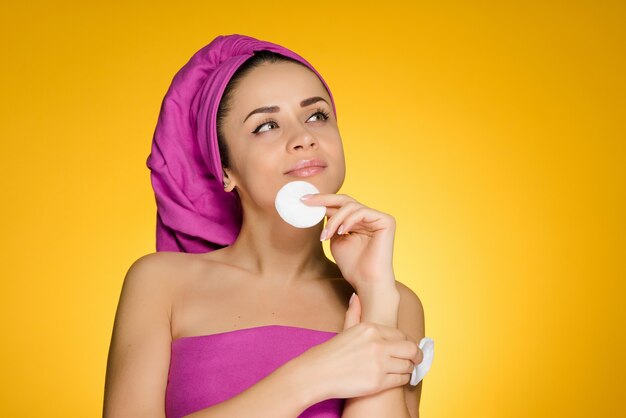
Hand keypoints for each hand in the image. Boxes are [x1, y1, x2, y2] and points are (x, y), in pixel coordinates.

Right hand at [296, 293, 422, 400]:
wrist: (317, 373)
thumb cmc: (330, 353)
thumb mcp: (345, 329)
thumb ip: (354, 312)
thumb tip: (357, 297)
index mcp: (371, 329)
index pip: (400, 335)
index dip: (406, 343)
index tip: (406, 348)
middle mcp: (378, 344)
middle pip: (410, 349)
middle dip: (416, 355)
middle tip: (417, 360)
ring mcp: (379, 363)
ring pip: (408, 365)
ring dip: (409, 368)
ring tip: (407, 370)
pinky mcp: (379, 382)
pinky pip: (401, 380)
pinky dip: (403, 380)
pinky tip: (397, 379)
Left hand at [301, 193, 396, 289]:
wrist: (367, 282)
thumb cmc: (353, 266)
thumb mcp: (335, 240)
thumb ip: (331, 224)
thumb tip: (318, 207)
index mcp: (359, 221)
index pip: (340, 205)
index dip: (322, 202)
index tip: (303, 201)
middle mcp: (369, 217)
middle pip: (345, 200)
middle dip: (324, 199)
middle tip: (307, 201)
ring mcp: (378, 217)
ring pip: (351, 206)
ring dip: (334, 220)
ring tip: (325, 236)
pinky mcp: (386, 221)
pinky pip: (362, 212)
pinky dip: (348, 221)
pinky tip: (341, 232)